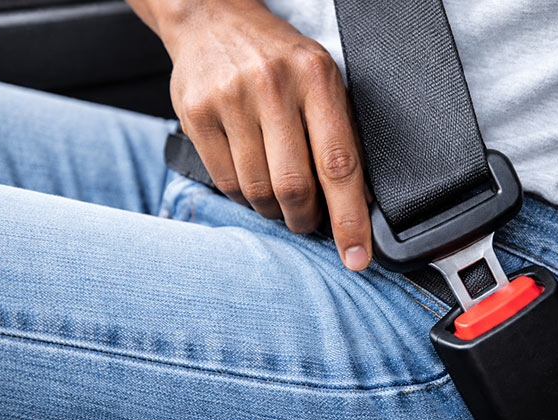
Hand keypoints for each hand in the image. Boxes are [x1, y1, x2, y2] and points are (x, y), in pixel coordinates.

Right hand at [129, 0, 371, 270]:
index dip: (350, 219)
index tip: (357, 257)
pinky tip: (252, 181)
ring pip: (257, 190)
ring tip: (280, 199)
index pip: (339, 164)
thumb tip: (361, 200)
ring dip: (274, 211)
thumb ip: (340, 134)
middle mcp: (273, 87)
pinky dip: (244, 196)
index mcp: (316, 79)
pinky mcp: (196, 113)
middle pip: (294, 186)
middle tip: (309, 222)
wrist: (213, 19)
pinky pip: (225, 182)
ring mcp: (230, 99)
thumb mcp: (322, 80)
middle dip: (306, 220)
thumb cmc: (278, 58)